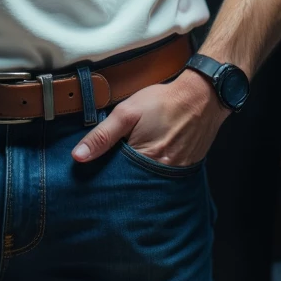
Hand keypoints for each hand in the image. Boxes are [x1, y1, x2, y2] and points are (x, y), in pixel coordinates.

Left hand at [71, 68, 230, 166]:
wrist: (202, 96)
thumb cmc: (164, 102)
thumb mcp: (127, 113)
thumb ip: (102, 135)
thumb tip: (78, 156)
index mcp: (145, 162)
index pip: (116, 180)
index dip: (103, 176)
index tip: (92, 174)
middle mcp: (162, 174)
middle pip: (133, 184)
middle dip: (120, 179)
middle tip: (111, 168)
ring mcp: (175, 172)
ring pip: (148, 181)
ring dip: (137, 175)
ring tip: (128, 164)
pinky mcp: (185, 168)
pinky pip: (163, 176)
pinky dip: (153, 171)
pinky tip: (147, 160)